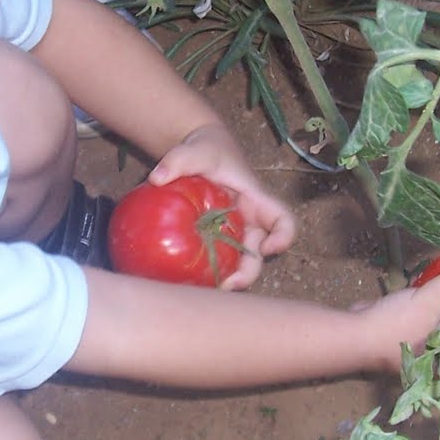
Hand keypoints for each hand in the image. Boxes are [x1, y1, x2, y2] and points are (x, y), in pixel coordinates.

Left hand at [148, 123, 294, 288]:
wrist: (196, 150)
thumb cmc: (205, 148)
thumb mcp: (194, 150)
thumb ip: (178, 160)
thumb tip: (156, 178)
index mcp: (255, 199)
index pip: (283, 220)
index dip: (284, 237)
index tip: (267, 249)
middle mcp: (248, 220)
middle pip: (259, 254)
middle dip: (248, 273)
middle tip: (228, 285)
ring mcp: (232, 231)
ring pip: (238, 263)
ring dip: (228, 279)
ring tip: (206, 291)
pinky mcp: (214, 238)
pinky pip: (217, 259)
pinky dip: (209, 272)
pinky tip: (188, 282)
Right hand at [359, 259, 439, 369]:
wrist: (355, 333)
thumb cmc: (397, 324)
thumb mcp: (429, 301)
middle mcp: (431, 355)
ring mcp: (413, 347)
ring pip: (432, 323)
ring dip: (436, 306)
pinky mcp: (397, 337)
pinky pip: (416, 319)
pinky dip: (418, 306)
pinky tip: (421, 292)